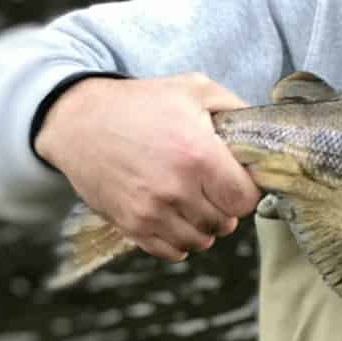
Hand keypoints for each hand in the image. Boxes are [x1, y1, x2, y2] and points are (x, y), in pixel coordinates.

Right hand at [35, 73, 260, 261]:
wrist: (78, 121)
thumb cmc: (140, 103)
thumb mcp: (194, 88)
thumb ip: (234, 108)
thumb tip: (263, 131)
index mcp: (198, 156)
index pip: (246, 199)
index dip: (247, 190)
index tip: (237, 179)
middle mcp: (176, 189)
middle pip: (225, 222)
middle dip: (226, 207)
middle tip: (214, 188)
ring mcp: (150, 212)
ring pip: (200, 240)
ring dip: (204, 226)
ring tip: (195, 202)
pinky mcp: (130, 225)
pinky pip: (170, 252)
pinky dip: (179, 240)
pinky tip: (176, 218)